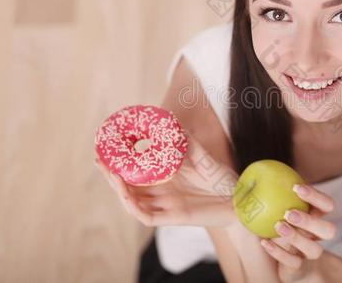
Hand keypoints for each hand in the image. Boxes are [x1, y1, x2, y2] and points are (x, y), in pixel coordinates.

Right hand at [94, 136, 238, 227]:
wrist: (242, 202)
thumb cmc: (225, 181)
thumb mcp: (206, 159)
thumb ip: (190, 144)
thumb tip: (173, 122)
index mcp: (168, 178)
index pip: (137, 171)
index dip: (120, 162)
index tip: (107, 146)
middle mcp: (163, 193)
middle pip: (129, 186)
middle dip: (112, 174)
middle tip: (99, 158)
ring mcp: (167, 206)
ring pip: (133, 201)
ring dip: (119, 189)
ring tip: (110, 173)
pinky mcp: (173, 218)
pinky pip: (146, 216)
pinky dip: (133, 207)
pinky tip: (125, 194)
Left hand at [260, 184, 336, 281]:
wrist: (273, 255)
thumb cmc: (270, 221)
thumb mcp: (267, 206)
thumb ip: (262, 191)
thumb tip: (249, 174)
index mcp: (315, 217)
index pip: (327, 205)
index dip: (316, 196)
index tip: (295, 187)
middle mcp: (316, 236)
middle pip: (329, 230)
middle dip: (311, 221)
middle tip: (289, 213)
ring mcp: (308, 253)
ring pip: (315, 250)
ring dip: (297, 238)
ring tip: (278, 227)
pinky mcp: (297, 267)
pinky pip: (293, 263)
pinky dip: (279, 253)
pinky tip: (264, 242)